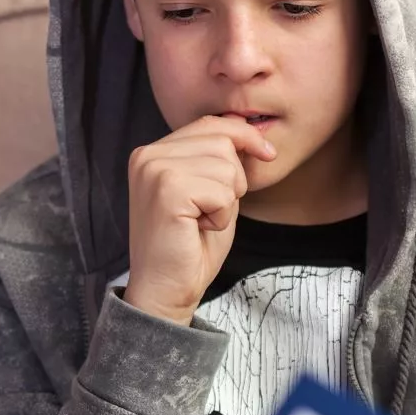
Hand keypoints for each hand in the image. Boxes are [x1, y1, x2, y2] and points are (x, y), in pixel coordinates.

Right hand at [122, 115, 275, 325]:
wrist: (165, 289)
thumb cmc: (188, 246)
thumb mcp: (208, 191)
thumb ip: (217, 160)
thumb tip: (252, 130)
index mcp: (151, 153)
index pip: (210, 124)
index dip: (245, 136)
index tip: (268, 153)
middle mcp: (147, 156)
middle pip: (222, 141)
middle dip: (233, 179)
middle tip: (209, 211)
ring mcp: (154, 171)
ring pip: (226, 165)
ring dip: (227, 200)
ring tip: (201, 221)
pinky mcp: (167, 191)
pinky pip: (222, 191)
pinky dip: (222, 215)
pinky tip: (199, 229)